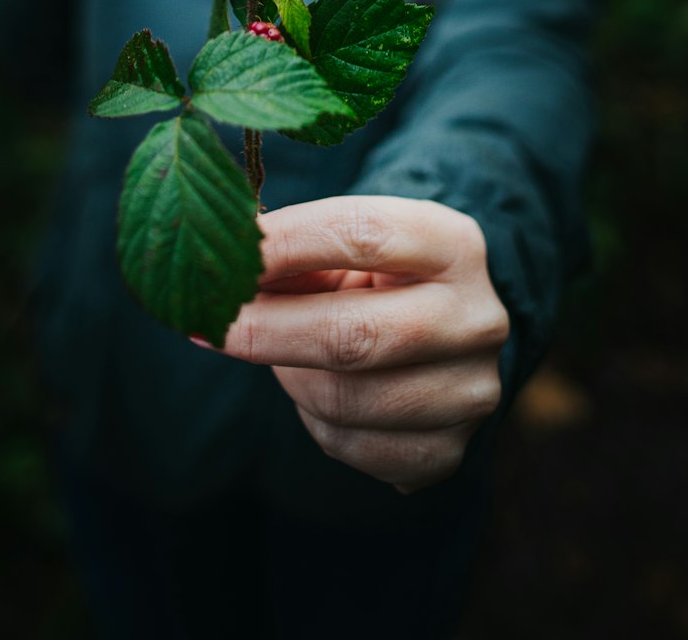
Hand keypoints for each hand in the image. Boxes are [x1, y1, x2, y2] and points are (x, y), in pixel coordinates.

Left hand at [215, 195, 509, 492]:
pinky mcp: (448, 452)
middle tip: (210, 322)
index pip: (361, 236)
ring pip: (342, 400)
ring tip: (281, 352)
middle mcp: (477, 318)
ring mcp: (469, 391)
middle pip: (352, 335)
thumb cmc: (374, 274)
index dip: (283, 245)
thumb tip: (218, 268)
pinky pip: (349, 447)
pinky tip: (318, 392)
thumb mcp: (346, 244)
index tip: (225, 254)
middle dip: (265, 330)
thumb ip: (289, 249)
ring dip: (288, 376)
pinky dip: (314, 420)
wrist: (443, 329)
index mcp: (453, 244)